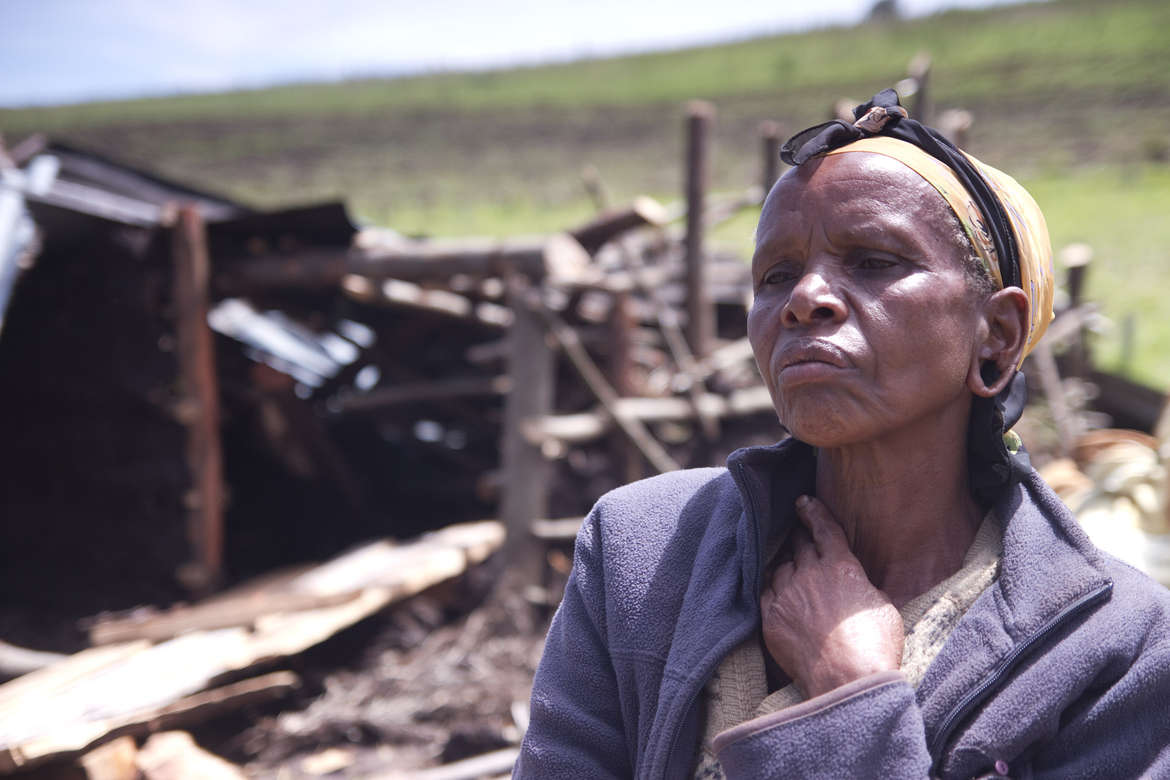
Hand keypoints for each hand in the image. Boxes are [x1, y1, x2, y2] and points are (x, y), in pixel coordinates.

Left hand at [760, 495, 903, 698]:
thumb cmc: (874, 644)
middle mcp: (809, 573)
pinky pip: (765, 592)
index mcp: (841, 566)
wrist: (846, 677)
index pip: (824, 528)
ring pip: (779, 568)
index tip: (803, 502)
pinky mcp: (771, 617)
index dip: (813, 512)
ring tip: (788, 568)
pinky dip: (771, 588)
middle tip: (797, 535)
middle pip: (798, 545)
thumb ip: (863, 587)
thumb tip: (856, 586)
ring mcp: (787, 594)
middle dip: (798, 537)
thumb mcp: (882, 606)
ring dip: (785, 565)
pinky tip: (775, 590)